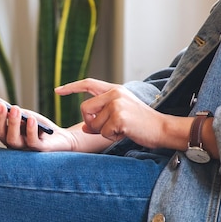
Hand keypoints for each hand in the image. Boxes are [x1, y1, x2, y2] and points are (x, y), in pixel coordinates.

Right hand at [0, 97, 105, 151]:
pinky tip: (31, 119)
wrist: (60, 138)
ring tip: (15, 109)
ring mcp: (24, 149)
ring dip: (13, 123)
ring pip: (13, 139)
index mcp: (5, 134)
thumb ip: (9, 110)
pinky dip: (30, 130)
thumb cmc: (38, 126)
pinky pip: (32, 142)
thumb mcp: (23, 115)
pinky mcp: (38, 150)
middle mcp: (11, 143)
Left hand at [55, 78, 175, 148]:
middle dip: (90, 123)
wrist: (163, 129)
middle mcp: (114, 94)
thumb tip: (84, 127)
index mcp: (115, 90)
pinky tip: (125, 133)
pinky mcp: (119, 117)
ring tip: (120, 129)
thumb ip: (101, 116)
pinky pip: (103, 132)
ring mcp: (117, 104)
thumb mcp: (120, 114)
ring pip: (93, 123)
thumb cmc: (141, 123)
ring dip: (103, 132)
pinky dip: (111, 137)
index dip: (71, 87)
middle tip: (107, 128)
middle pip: (84, 109)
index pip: (88, 84)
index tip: (57, 91)